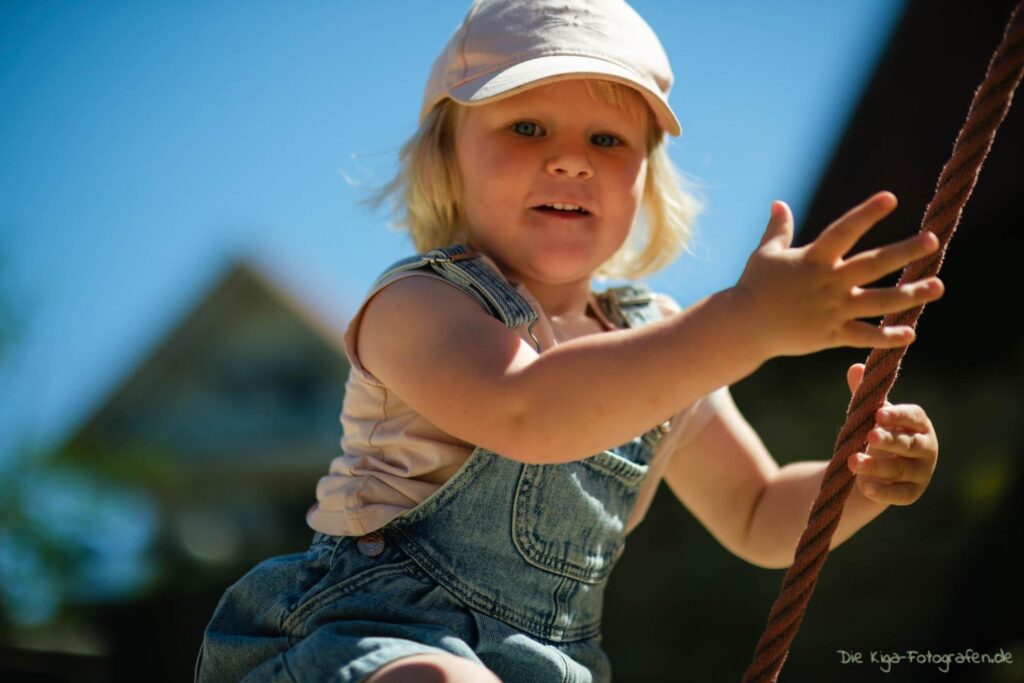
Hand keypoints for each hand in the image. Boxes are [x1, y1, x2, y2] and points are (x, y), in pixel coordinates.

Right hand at [735, 192, 944, 357]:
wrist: (743, 326)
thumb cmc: (753, 287)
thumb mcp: (765, 254)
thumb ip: (778, 229)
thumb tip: (779, 203)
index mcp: (813, 259)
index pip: (844, 231)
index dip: (866, 213)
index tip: (891, 198)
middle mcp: (828, 282)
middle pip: (874, 265)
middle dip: (905, 252)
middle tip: (932, 240)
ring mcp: (832, 309)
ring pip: (878, 301)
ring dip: (910, 294)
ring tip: (937, 286)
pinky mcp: (830, 334)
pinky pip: (863, 336)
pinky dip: (887, 337)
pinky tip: (911, 333)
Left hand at [844, 363, 937, 504]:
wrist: (877, 469)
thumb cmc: (878, 432)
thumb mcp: (871, 415)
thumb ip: (866, 395)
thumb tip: (855, 368)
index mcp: (919, 423)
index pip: (913, 417)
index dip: (897, 415)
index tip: (879, 413)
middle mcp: (926, 447)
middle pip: (908, 444)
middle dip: (888, 440)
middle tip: (870, 436)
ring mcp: (921, 472)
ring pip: (899, 470)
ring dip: (876, 466)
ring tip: (853, 461)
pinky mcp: (911, 493)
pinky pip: (899, 495)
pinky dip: (883, 492)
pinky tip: (865, 487)